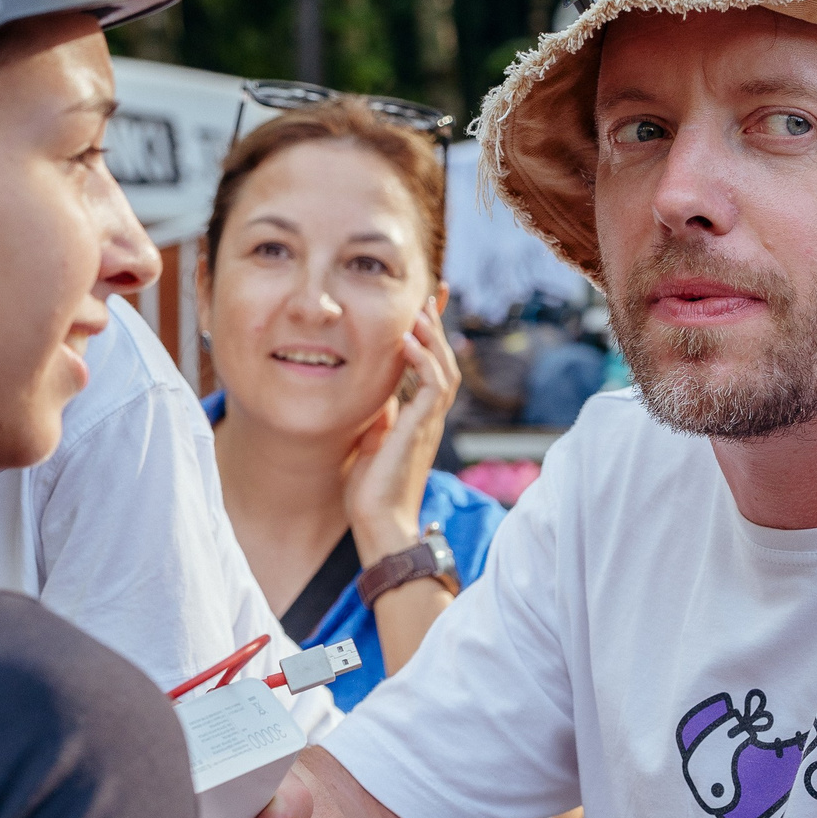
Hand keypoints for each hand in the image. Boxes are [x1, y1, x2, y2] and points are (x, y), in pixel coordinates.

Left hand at [341, 305, 461, 562]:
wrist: (379, 525)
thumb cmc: (372, 492)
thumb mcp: (371, 441)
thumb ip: (378, 416)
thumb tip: (374, 395)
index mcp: (418, 418)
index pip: (430, 366)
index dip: (430, 336)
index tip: (426, 305)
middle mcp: (429, 418)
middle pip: (445, 360)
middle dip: (438, 325)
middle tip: (431, 293)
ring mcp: (428, 424)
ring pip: (445, 370)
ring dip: (433, 339)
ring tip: (421, 311)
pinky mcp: (421, 432)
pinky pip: (433, 390)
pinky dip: (424, 363)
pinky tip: (410, 343)